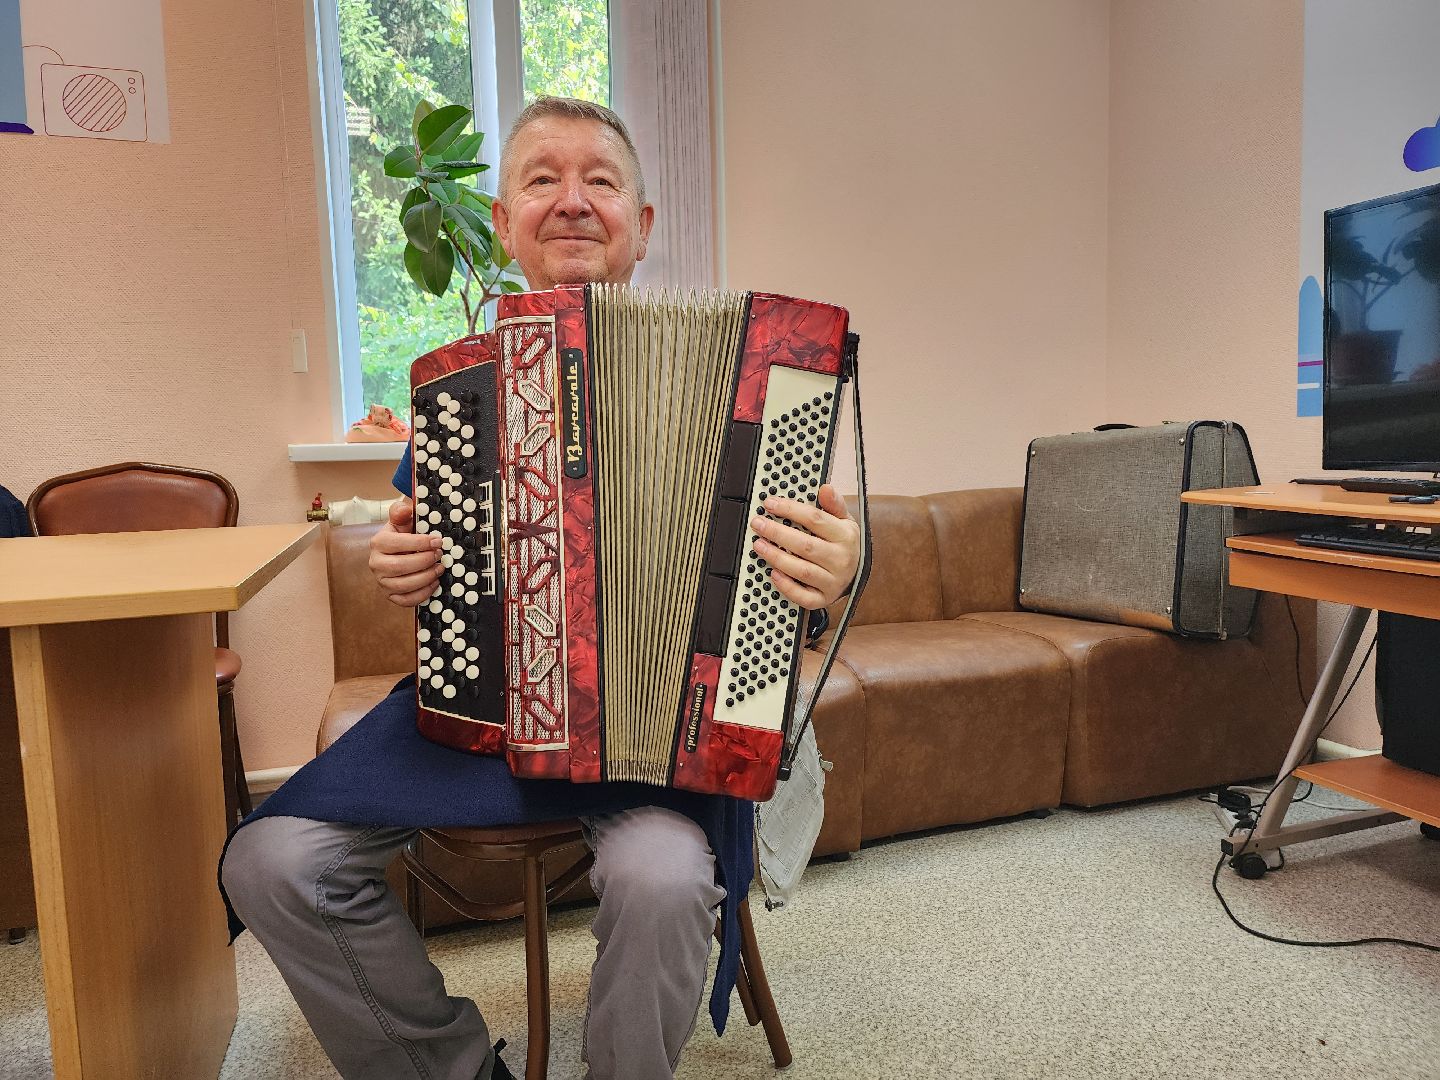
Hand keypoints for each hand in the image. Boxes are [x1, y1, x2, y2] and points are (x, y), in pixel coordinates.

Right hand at [368, 496, 443, 606]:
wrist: (396, 553)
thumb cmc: (401, 535)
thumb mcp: (401, 520)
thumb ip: (401, 512)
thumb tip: (405, 509)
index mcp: (378, 543)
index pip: (398, 544)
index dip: (420, 543)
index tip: (438, 541)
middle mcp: (376, 564)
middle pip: (400, 566)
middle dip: (425, 561)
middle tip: (440, 555)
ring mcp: (382, 582)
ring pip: (404, 585)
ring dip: (426, 577)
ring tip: (439, 568)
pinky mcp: (390, 595)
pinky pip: (406, 601)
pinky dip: (423, 594)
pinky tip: (434, 583)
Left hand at [749, 484, 860, 609]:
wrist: (855, 573)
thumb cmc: (844, 544)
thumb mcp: (844, 520)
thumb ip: (834, 504)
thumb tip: (825, 488)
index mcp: (846, 536)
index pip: (815, 519)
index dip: (790, 509)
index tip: (770, 503)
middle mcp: (841, 559)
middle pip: (805, 545)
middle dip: (777, 533)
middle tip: (758, 524)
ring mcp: (833, 582)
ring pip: (802, 571)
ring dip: (777, 557)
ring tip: (759, 545)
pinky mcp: (823, 599)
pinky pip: (803, 597)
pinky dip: (787, 586)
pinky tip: (773, 574)